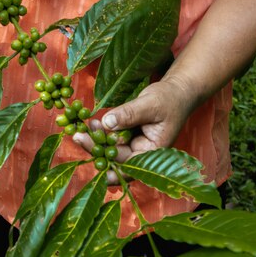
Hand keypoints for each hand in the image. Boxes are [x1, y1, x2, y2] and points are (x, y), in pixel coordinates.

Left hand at [73, 77, 197, 184]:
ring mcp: (135, 145)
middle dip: (97, 148)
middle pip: (116, 159)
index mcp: (153, 153)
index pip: (128, 164)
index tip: (92, 157)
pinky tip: (93, 123)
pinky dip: (103, 132)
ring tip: (85, 126)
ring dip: (97, 140)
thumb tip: (106, 123)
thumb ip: (129, 114)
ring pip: (112, 149)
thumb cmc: (169, 99)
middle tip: (78, 135)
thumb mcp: (150, 104)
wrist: (177, 92)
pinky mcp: (129, 136)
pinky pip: (113, 138)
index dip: (108, 160)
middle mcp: (143, 154)